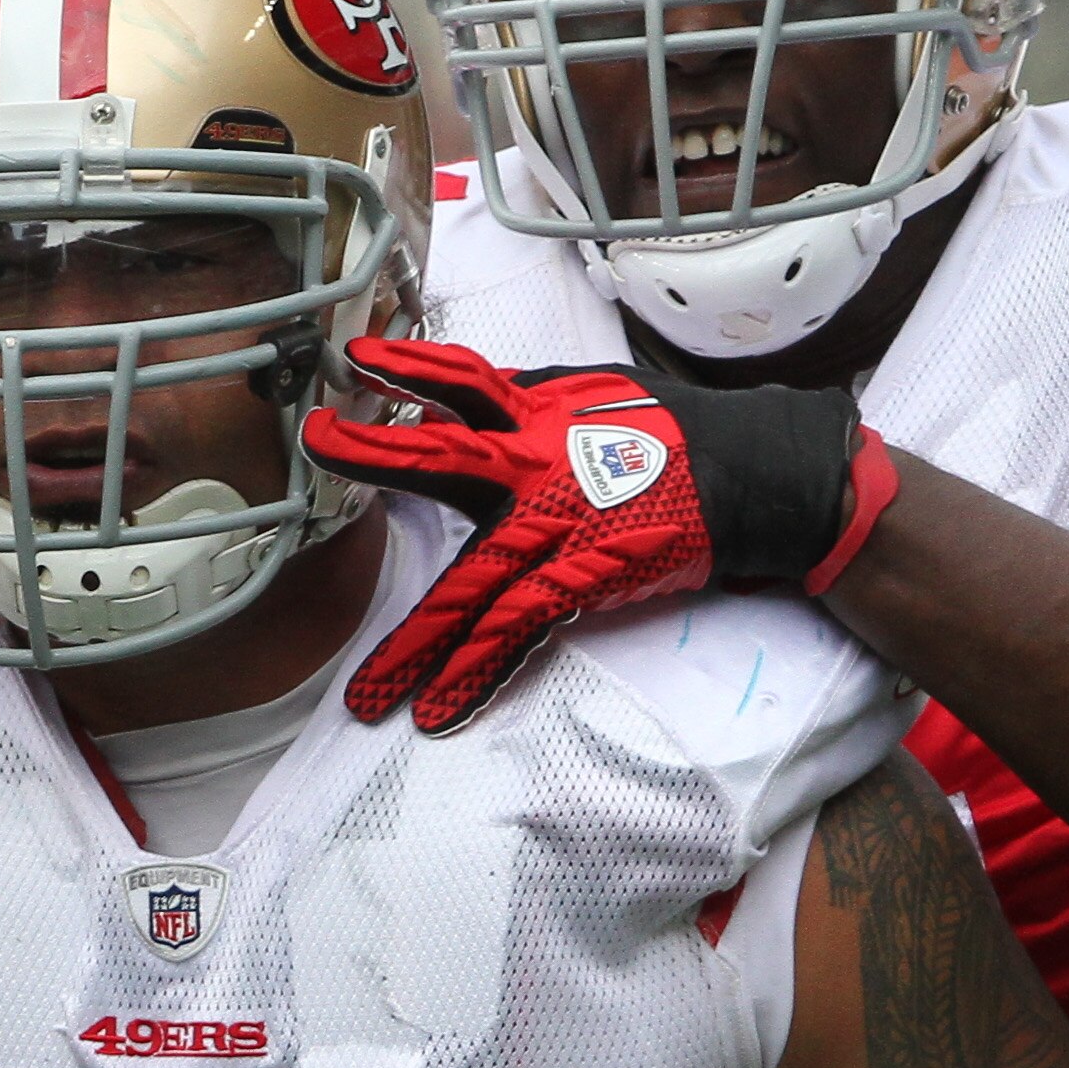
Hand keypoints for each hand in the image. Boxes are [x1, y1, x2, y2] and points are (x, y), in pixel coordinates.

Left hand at [304, 336, 897, 732]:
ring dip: (414, 647)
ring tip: (367, 695)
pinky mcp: (580, 576)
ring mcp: (554, 526)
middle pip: (440, 458)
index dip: (409, 365)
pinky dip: (474, 674)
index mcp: (540, 416)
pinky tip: (437, 709)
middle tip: (316, 445)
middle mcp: (535, 465)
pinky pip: (514, 633)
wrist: (752, 480)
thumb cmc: (675, 440)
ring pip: (466, 588)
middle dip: (373, 454)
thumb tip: (476, 395)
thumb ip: (533, 403)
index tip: (356, 358)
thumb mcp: (601, 399)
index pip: (463, 379)